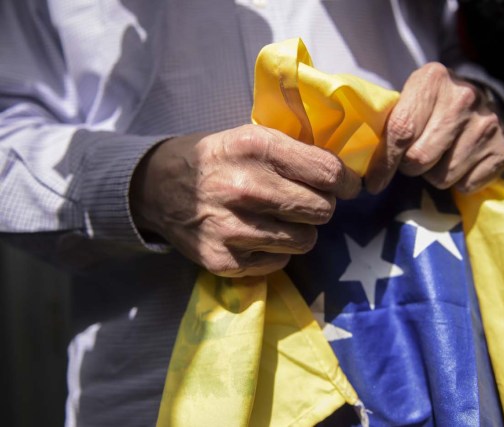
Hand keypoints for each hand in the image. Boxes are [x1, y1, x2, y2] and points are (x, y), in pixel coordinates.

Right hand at [130, 124, 360, 276]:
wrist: (156, 187)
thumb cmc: (215, 159)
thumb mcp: (250, 136)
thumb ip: (294, 150)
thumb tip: (345, 172)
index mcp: (256, 147)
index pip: (327, 172)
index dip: (346, 181)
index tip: (346, 186)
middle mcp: (245, 187)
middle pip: (323, 209)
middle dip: (321, 205)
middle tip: (305, 201)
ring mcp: (232, 228)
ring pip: (306, 240)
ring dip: (300, 230)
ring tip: (279, 219)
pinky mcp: (223, 260)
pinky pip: (280, 262)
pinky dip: (276, 251)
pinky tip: (257, 235)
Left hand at [365, 62, 503, 193]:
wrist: (485, 97)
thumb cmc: (434, 104)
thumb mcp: (410, 99)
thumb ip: (389, 123)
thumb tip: (364, 167)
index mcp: (432, 79)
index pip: (400, 132)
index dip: (384, 163)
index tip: (373, 183)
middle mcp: (463, 97)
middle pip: (419, 159)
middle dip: (411, 166)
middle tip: (417, 157)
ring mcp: (488, 123)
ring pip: (442, 177)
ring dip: (435, 175)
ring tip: (442, 155)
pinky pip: (467, 185)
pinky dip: (460, 181)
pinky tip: (463, 160)